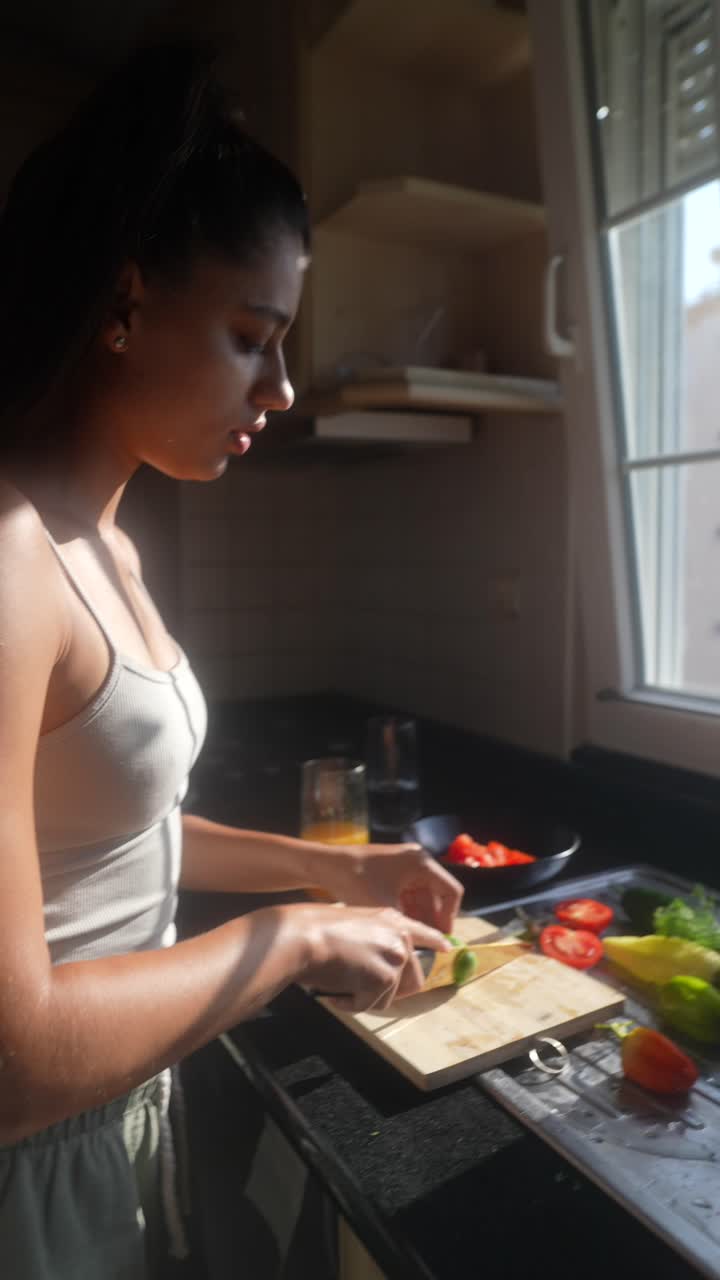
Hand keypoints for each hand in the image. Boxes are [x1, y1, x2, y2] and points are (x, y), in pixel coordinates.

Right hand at [283, 902, 449, 1012]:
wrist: (301, 936)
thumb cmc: (314, 931)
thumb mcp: (354, 926)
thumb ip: (375, 941)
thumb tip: (381, 971)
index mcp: (391, 919)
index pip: (423, 932)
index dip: (435, 943)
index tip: (447, 949)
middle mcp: (400, 936)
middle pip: (413, 980)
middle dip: (386, 991)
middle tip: (359, 991)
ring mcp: (396, 957)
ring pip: (390, 996)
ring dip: (365, 998)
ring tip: (339, 986)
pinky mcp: (386, 978)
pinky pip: (370, 1005)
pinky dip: (351, 1005)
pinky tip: (334, 992)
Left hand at [315, 842, 463, 934]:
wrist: (327, 866)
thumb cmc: (356, 882)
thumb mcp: (386, 909)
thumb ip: (411, 927)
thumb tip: (428, 945)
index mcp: (422, 863)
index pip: (451, 891)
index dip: (449, 917)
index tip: (442, 938)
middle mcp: (419, 859)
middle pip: (438, 893)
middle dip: (433, 918)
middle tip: (428, 942)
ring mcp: (407, 863)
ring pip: (424, 894)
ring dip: (420, 915)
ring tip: (413, 937)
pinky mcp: (395, 869)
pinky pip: (411, 891)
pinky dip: (409, 907)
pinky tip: (401, 925)